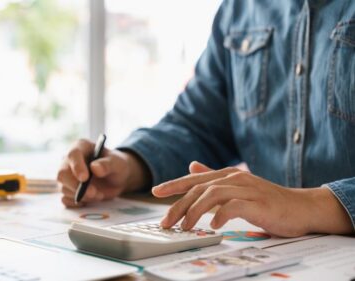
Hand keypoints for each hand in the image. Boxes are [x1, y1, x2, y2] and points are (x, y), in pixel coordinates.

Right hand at [57, 139, 148, 207]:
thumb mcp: (117, 163)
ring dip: (82, 196)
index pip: (73, 155)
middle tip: (94, 193)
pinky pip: (65, 199)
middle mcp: (69, 161)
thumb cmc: (116, 166)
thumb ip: (107, 164)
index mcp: (80, 147)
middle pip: (62, 174)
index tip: (85, 178)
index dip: (77, 166)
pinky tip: (90, 200)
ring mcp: (67, 177)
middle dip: (77, 186)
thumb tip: (95, 168)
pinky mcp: (68, 190)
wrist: (117, 178)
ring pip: (64, 188)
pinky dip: (77, 203)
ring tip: (99, 195)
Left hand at [152, 161, 352, 236]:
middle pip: (199, 188)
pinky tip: (214, 226)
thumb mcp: (238, 187)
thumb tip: (192, 166)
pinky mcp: (259, 203)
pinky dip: (221, 215)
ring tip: (185, 227)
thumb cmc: (267, 200)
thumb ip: (214, 178)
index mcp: (227, 175)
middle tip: (166, 222)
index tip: (156, 191)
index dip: (174, 184)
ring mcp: (247, 189)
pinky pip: (235, 206)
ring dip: (195, 211)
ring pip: (213, 194)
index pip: (195, 178)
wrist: (302, 207)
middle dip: (179, 205)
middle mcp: (235, 178)